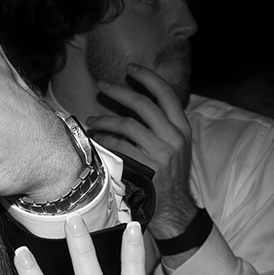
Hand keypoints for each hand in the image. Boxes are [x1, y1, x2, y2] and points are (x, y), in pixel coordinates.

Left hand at [81, 65, 197, 241]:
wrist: (175, 205)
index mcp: (182, 127)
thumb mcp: (175, 145)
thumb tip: (137, 102)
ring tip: (91, 121)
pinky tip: (97, 140)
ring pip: (128, 125)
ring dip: (105, 120)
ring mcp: (161, 151)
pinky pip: (120, 146)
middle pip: (143, 104)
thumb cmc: (169, 174)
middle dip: (119, 91)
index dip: (147, 77)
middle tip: (101, 85)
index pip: (166, 93)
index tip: (130, 69)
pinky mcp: (148, 166)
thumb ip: (161, 125)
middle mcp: (174, 135)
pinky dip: (106, 140)